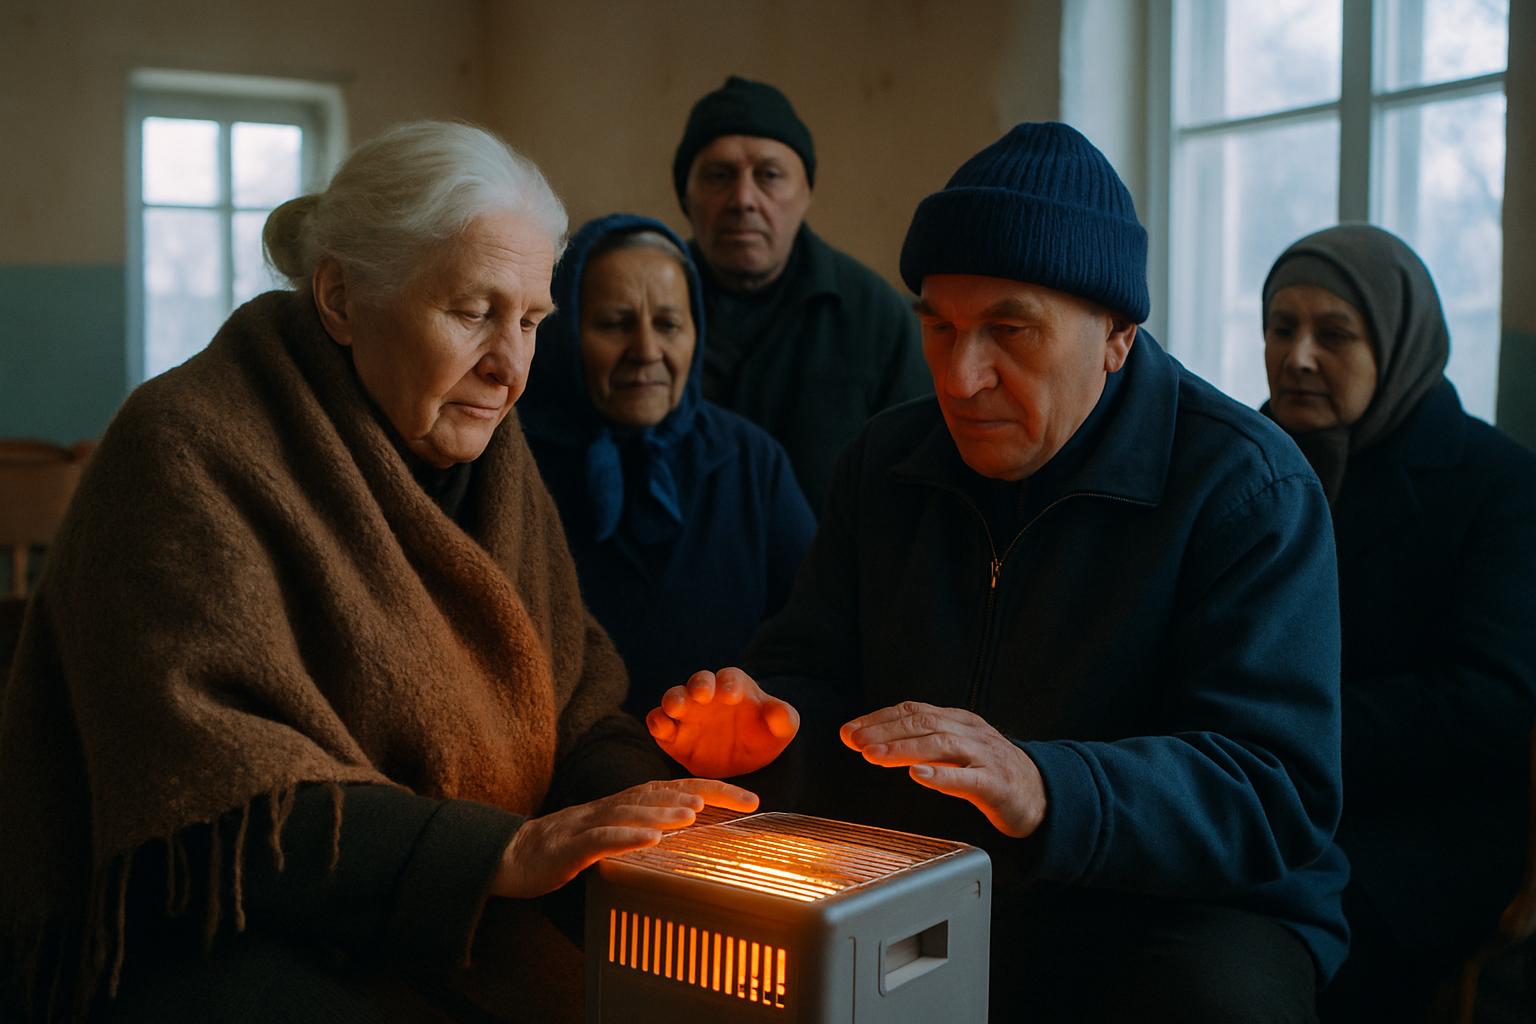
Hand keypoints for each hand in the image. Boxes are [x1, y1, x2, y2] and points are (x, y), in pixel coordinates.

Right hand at [490, 779, 758, 898]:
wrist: (511, 854)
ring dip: (664, 811)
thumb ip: (643, 829)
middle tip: (740, 798)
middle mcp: (612, 807)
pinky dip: (626, 837)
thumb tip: (684, 833)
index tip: (752, 798)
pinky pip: (600, 839)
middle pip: (661, 793)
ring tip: (693, 813)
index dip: (713, 789)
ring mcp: (590, 824)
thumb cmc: (565, 847)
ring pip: (632, 812)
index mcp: (625, 804)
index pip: (675, 790)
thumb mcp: (612, 835)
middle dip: (703, 794)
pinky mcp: (570, 847)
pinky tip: (649, 839)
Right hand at [646, 667, 799, 777]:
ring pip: (673, 697)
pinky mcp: (672, 735)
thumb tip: (780, 714)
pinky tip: (664, 730)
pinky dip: (657, 723)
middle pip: (698, 681)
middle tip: (701, 695)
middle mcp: (707, 696)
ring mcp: (687, 714)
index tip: (732, 695)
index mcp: (734, 687)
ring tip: (677, 709)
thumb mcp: (782, 729)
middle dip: (698, 685)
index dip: (729, 683)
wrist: (743, 764)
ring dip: (673, 700)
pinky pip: (658, 723)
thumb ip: (783, 718)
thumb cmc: (764, 736)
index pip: (730, 678)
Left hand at [840, 702, 1045, 837]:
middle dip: (884, 730)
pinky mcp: (996, 784)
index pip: (914, 711)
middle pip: (924, 723)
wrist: (1044, 794)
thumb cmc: (993, 773)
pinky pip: (968, 777)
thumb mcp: (958, 750)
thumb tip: (874, 742)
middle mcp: (971, 733)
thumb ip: (923, 744)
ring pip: (941, 744)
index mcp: (960, 721)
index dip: (879, 718)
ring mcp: (986, 756)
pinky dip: (941, 775)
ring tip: (874, 755)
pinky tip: (919, 775)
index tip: (850, 730)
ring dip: (903, 748)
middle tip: (855, 741)